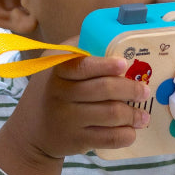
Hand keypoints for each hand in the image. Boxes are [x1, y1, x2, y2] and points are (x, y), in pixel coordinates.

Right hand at [0, 51, 150, 174]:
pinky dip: (124, 135)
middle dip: (130, 90)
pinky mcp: (75, 140)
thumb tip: (110, 33)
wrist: (31, 132)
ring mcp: (67, 119)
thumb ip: (77, 49)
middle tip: (144, 91)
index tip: (124, 64)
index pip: (82, 66)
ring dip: (132, 115)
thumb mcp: (54, 65)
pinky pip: (107, 138)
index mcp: (58, 70)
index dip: (105, 65)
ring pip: (110, 114)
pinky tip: (131, 132)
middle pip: (103, 90)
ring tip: (142, 116)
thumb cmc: (52, 91)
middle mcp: (60, 94)